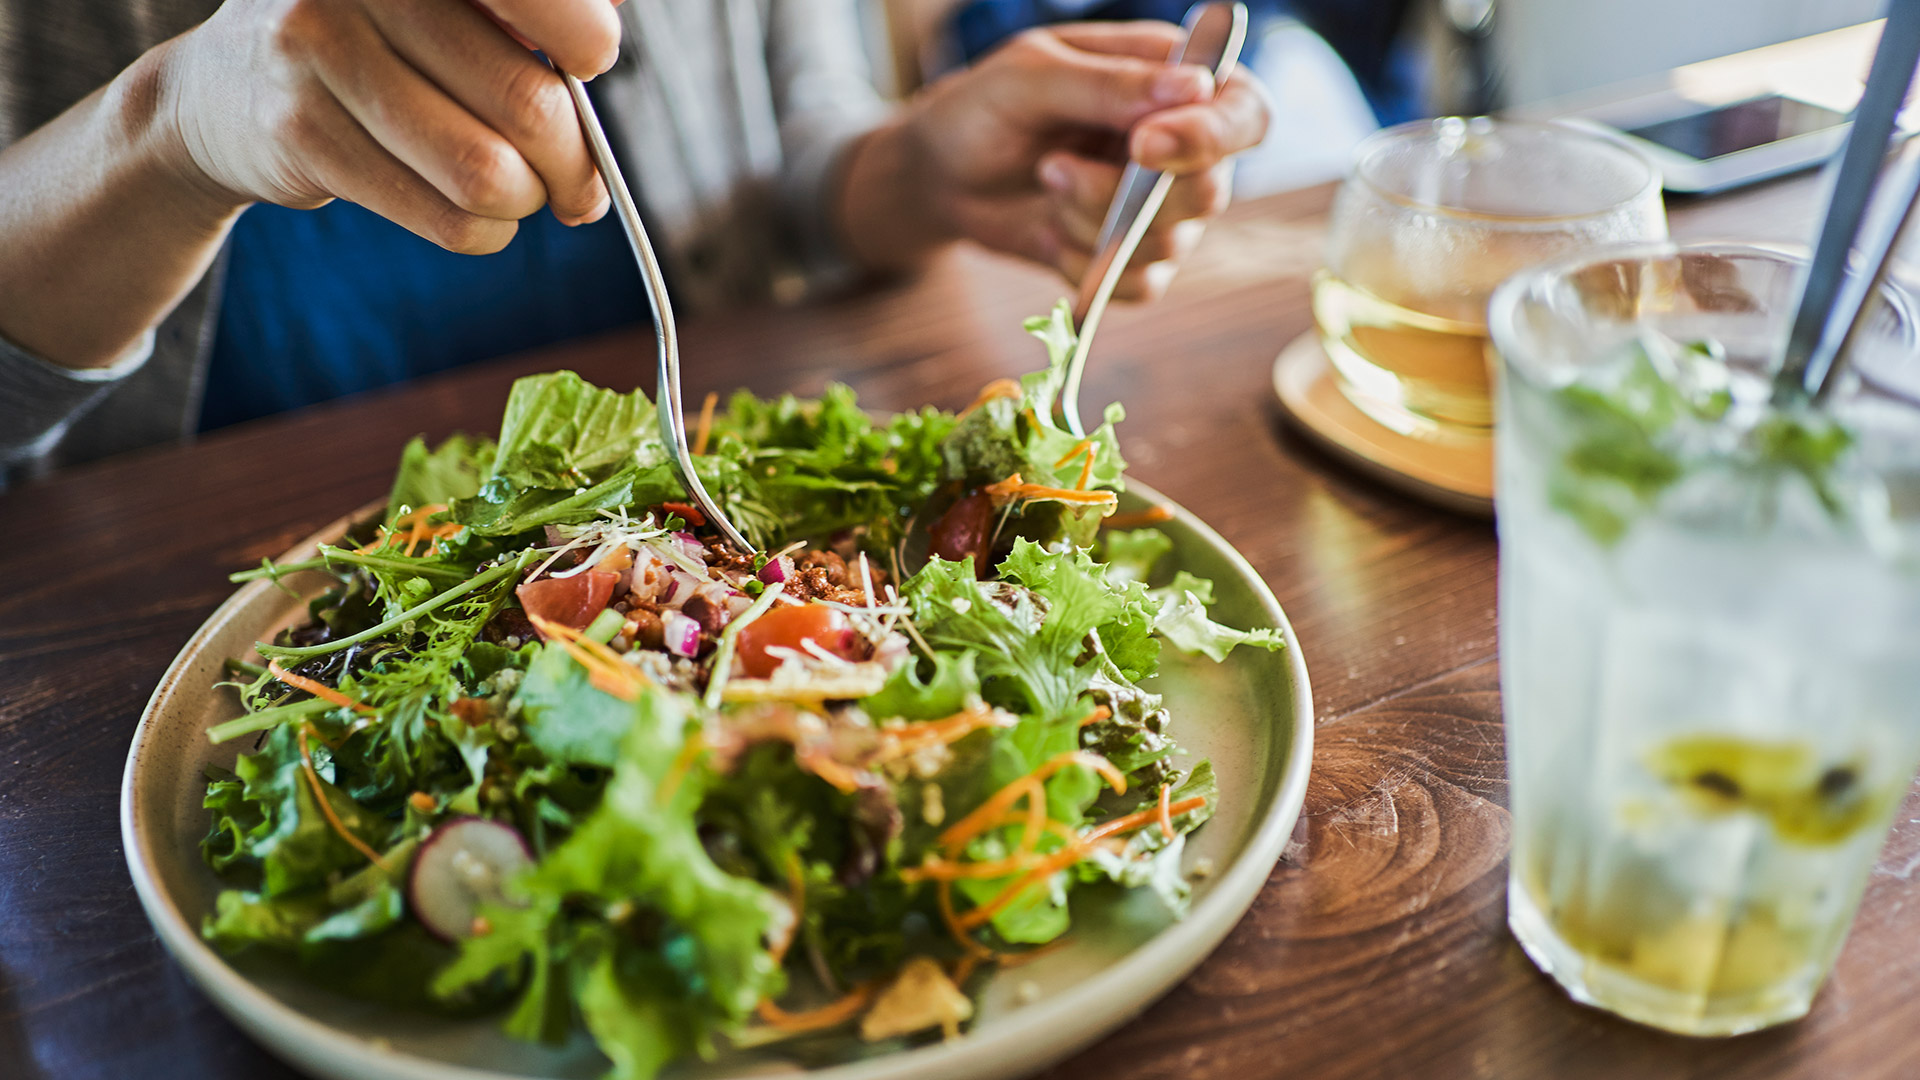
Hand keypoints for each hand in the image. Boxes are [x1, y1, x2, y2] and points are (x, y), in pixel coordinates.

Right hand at [158, 0, 621, 253]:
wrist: (224, 85)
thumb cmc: (376, 37)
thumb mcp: (447, 1)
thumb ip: (529, 9)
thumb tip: (609, 23)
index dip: (589, 40)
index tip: (588, 63)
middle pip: (530, 103)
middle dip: (576, 160)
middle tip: (579, 176)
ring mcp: (319, 49)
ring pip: (490, 174)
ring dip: (529, 201)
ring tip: (521, 192)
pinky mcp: (301, 134)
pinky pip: (446, 217)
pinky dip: (485, 231)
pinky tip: (477, 213)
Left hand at [845, 21, 1270, 298]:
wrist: (942, 174)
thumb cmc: (985, 107)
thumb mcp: (1031, 78)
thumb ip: (1108, 84)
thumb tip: (1193, 86)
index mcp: (1176, 81)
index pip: (1243, 114)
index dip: (1210, 136)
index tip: (1143, 145)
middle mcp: (1184, 147)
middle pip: (1210, 191)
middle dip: (1122, 193)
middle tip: (1054, 165)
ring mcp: (1163, 208)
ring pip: (1167, 243)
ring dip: (1091, 223)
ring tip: (1044, 179)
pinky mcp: (1134, 259)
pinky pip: (1140, 286)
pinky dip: (1087, 267)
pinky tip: (1051, 232)